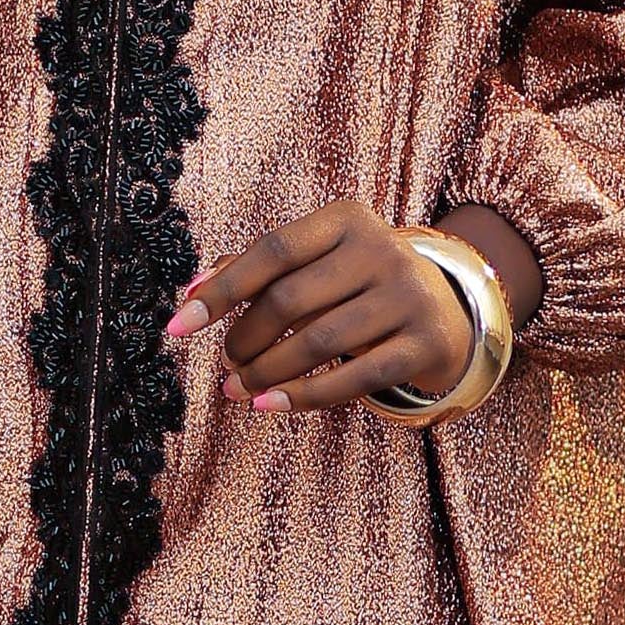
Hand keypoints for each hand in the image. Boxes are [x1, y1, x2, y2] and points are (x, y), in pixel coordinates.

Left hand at [169, 200, 534, 416]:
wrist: (445, 310)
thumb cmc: (358, 284)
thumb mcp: (318, 262)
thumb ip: (257, 269)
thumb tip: (190, 291)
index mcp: (347, 219)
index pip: (272, 251)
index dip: (222, 289)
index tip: (178, 324)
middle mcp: (383, 249)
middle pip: (291, 299)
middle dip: (245, 338)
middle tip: (226, 361)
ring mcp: (409, 295)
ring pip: (319, 342)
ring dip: (266, 372)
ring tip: (236, 388)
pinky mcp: (426, 342)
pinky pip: (355, 378)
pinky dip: (304, 396)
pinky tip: (270, 405)